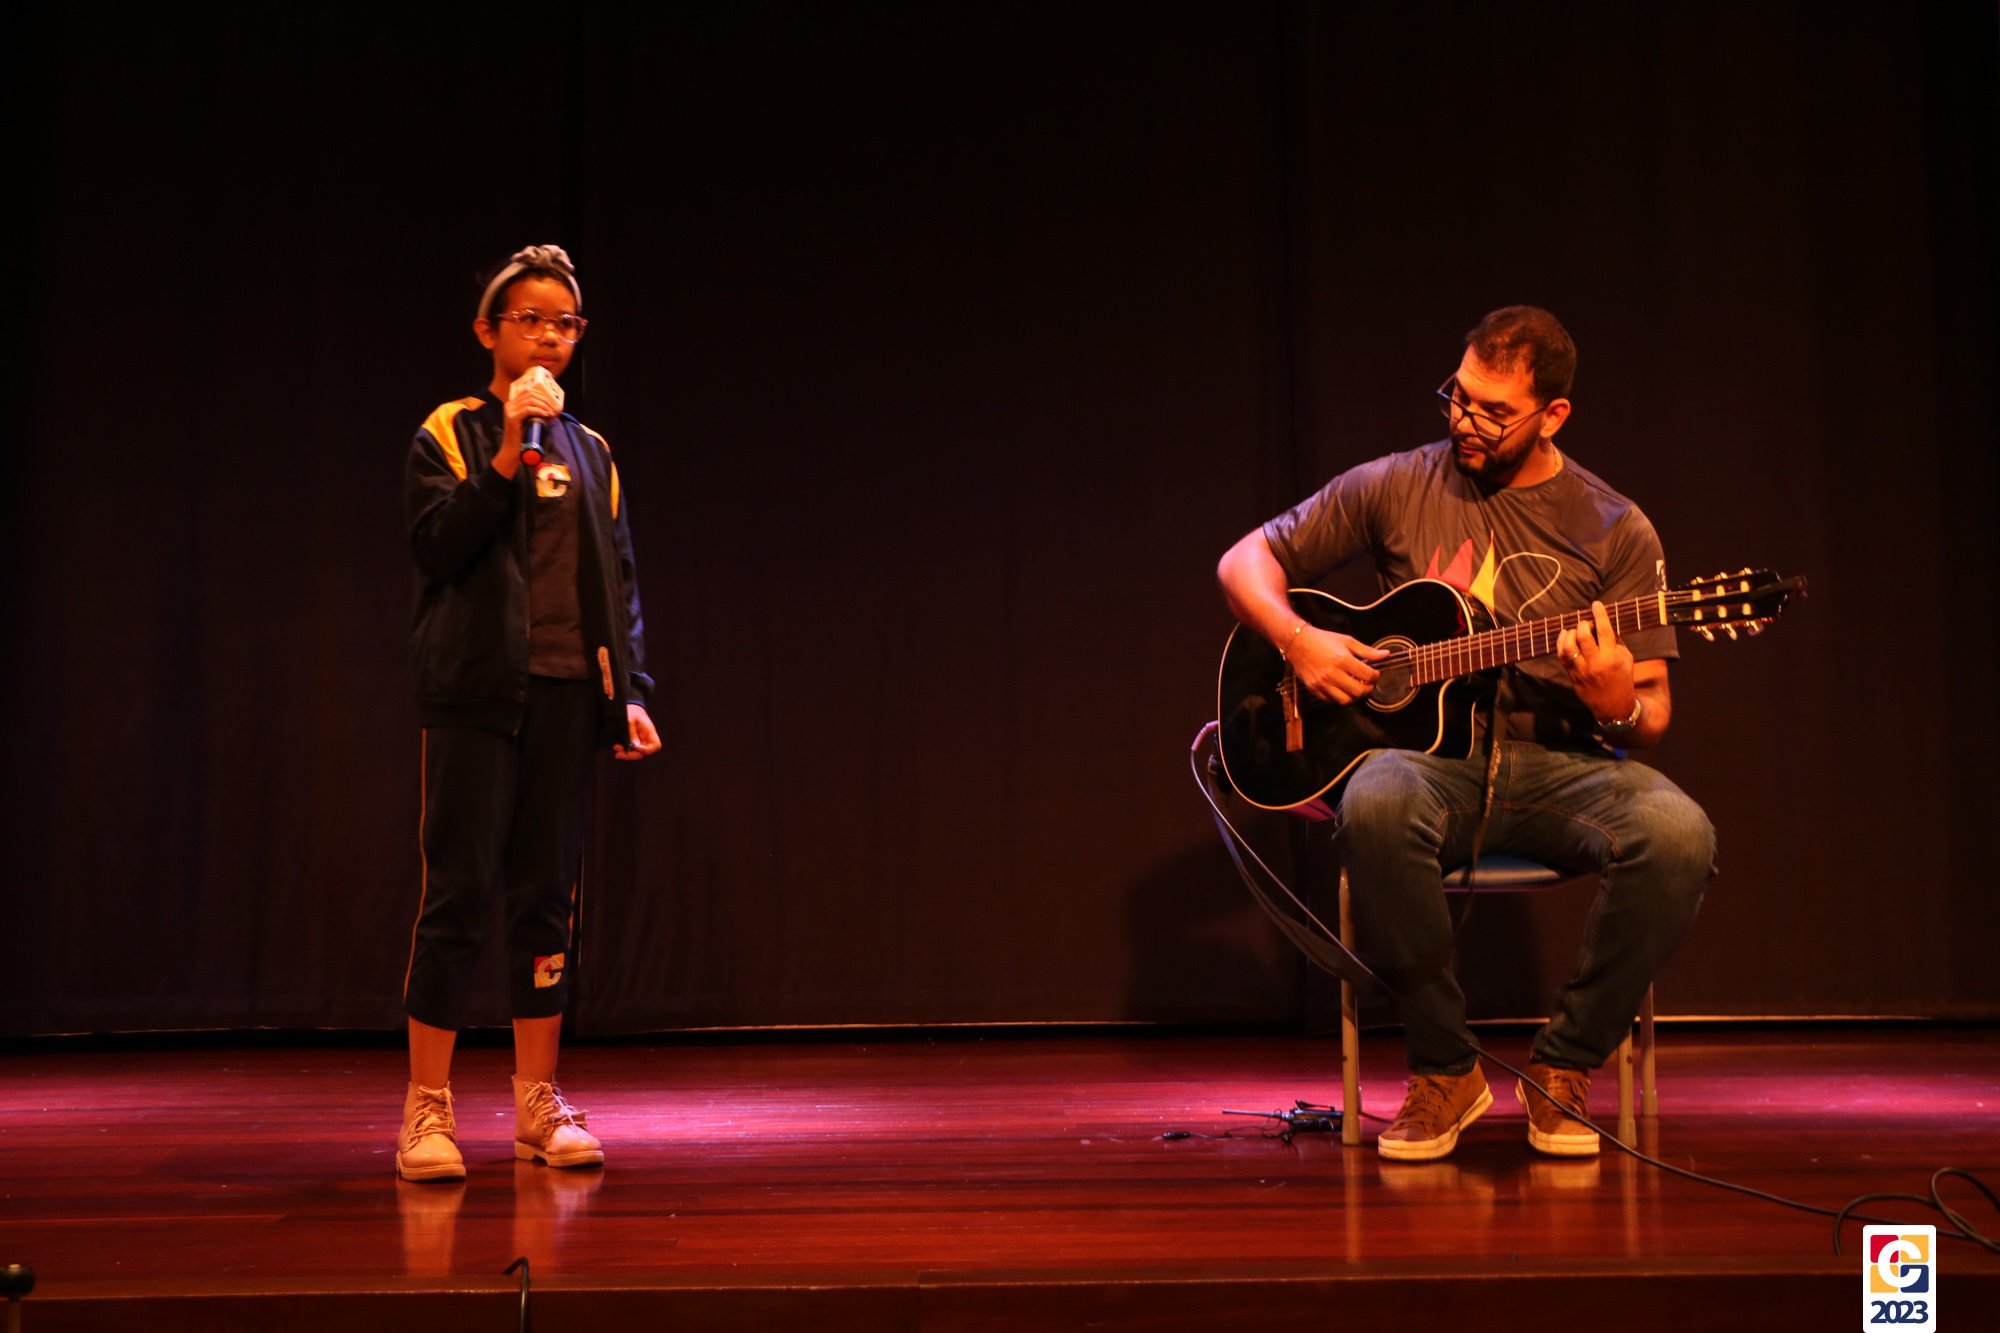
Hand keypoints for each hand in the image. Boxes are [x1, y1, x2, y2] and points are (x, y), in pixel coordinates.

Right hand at [491, 372, 563, 479]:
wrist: (512, 451)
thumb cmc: (523, 438)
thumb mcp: (531, 422)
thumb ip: (538, 413)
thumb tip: (555, 409)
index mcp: (512, 404)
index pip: (527, 391)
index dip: (541, 394)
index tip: (551, 403)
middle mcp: (509, 405)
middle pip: (529, 393)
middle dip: (544, 399)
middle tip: (553, 408)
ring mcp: (509, 411)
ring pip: (530, 400)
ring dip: (543, 405)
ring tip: (551, 412)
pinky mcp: (512, 418)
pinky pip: (528, 409)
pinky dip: (539, 410)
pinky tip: (545, 415)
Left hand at [613, 703, 660, 760]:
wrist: (629, 706)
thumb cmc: (631, 710)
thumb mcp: (630, 720)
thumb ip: (632, 733)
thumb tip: (634, 746)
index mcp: (649, 731)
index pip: (655, 745)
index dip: (648, 750)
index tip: (637, 748)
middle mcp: (646, 737)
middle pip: (644, 752)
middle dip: (633, 755)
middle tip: (620, 754)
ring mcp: (640, 739)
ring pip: (637, 752)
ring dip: (627, 754)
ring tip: (617, 750)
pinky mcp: (633, 740)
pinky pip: (631, 748)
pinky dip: (624, 750)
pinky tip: (617, 748)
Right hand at [1288, 627, 1389, 704]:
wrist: (1298, 643)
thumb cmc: (1323, 640)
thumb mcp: (1347, 641)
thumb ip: (1367, 651)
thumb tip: (1385, 655)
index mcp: (1342, 660)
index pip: (1367, 675)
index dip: (1375, 676)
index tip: (1374, 674)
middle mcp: (1332, 674)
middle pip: (1358, 691)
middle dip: (1367, 689)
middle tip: (1367, 683)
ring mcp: (1322, 683)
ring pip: (1345, 700)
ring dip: (1354, 696)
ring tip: (1354, 687)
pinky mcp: (1314, 689)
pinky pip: (1331, 700)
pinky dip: (1339, 696)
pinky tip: (1341, 687)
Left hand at [1554, 600, 1636, 723]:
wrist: (1613, 706)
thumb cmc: (1622, 678)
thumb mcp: (1626, 659)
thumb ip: (1615, 642)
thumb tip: (1604, 623)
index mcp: (1612, 658)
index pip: (1605, 632)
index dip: (1600, 616)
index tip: (1596, 604)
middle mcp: (1596, 663)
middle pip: (1584, 637)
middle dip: (1583, 624)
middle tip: (1586, 623)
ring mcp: (1582, 670)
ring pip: (1569, 646)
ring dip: (1571, 633)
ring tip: (1576, 630)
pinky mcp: (1572, 675)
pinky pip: (1562, 655)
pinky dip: (1561, 642)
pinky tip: (1565, 635)